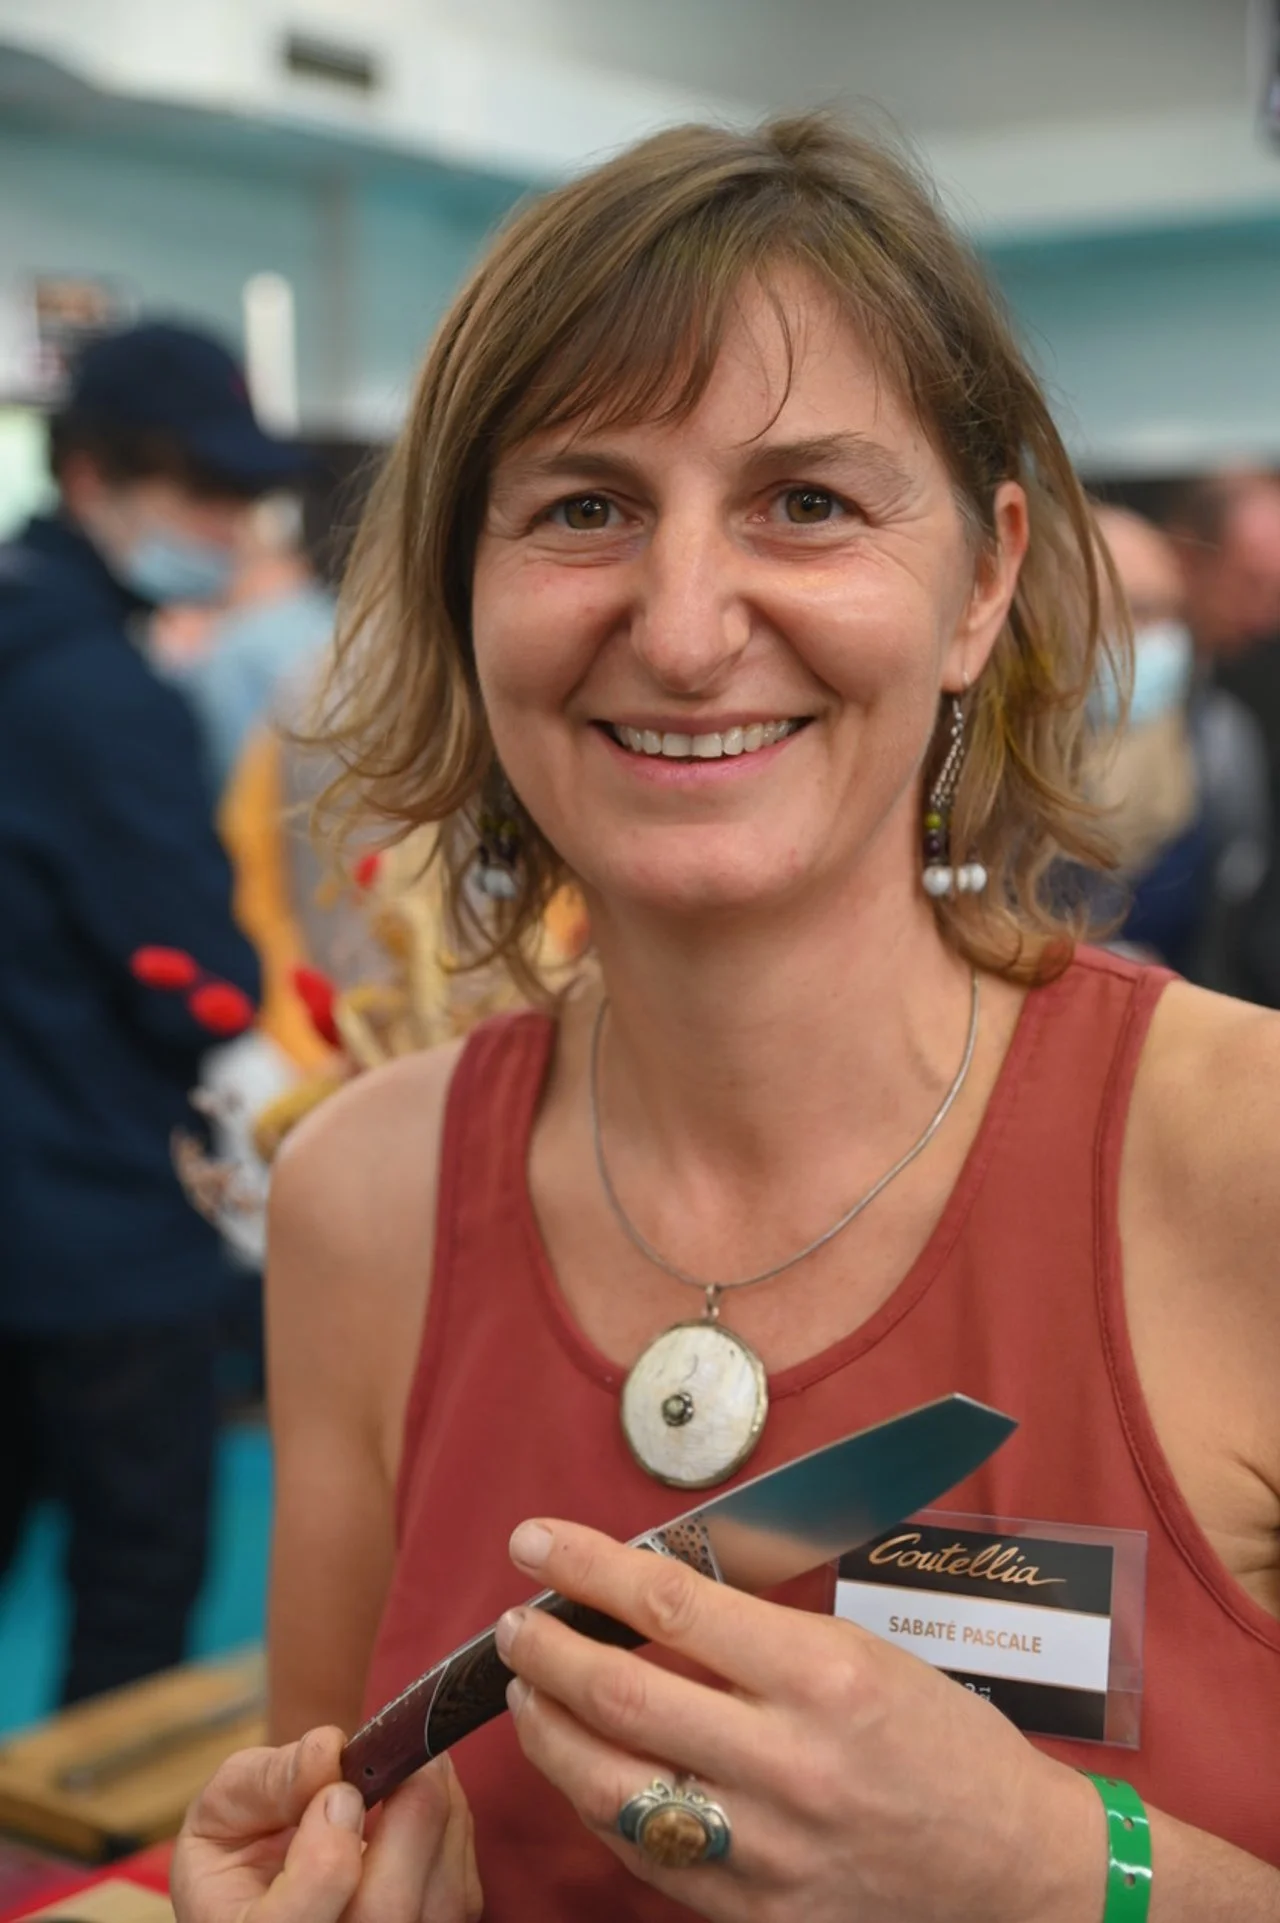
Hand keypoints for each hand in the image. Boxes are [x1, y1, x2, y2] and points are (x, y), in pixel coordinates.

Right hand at [171, 1726, 481, 1922]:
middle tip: (407, 1748)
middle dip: (411, 1815)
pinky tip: (429, 1792)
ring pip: (439, 1904)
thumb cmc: (236, 1853)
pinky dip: (455, 1831)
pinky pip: (461, 1893)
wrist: (260, 1892)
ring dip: (442, 1812)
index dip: (327, 1852)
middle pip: (386, 1913)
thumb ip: (265, 1782)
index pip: (298, 1921)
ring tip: (419, 1759)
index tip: (337, 1792)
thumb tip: (329, 1753)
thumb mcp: (220, 1811)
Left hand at [495, 1520, 1105, 1922]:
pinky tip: (582, 1766)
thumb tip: (651, 1594)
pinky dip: (597, 1801)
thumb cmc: (945, 1742)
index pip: (670, 1603)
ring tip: (526, 1690)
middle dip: (544, 1649)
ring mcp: (764, 1850)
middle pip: (620, 1694)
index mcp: (822, 1677)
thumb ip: (756, 1631)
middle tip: (514, 1621)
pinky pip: (644, 1854)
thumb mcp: (863, 1650)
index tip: (536, 1541)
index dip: (586, 1565)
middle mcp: (786, 1764)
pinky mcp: (752, 1913)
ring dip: (548, 1729)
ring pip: (609, 1785)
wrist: (1014, 1868)